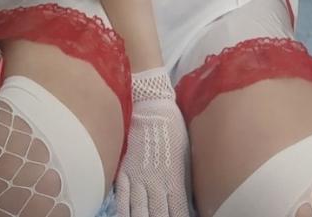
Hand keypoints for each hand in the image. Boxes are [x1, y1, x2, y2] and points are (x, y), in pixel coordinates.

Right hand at [115, 66, 192, 216]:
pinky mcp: (123, 173)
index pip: (178, 213)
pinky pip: (122, 201)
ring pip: (139, 214)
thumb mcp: (186, 153)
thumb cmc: (172, 127)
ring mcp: (137, 179)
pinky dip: (124, 215)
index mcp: (174, 179)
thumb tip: (189, 201)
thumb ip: (184, 180)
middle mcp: (155, 184)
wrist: (149, 105)